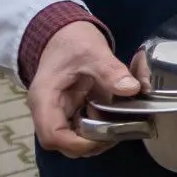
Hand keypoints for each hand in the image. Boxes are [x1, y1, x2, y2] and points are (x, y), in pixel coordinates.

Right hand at [27, 21, 141, 157]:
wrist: (65, 33)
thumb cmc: (72, 41)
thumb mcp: (92, 51)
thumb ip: (110, 70)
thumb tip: (132, 89)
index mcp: (45, 99)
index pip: (53, 136)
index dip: (78, 144)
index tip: (107, 136)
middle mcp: (49, 111)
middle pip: (66, 143)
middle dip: (95, 142)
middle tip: (121, 128)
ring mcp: (61, 112)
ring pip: (78, 138)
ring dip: (102, 134)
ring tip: (124, 120)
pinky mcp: (74, 110)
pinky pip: (87, 126)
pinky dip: (104, 124)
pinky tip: (119, 113)